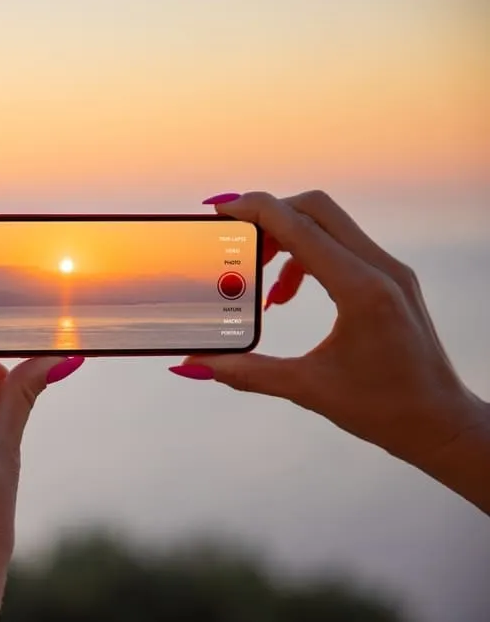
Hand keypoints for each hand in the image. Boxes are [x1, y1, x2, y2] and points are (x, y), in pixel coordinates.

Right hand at [173, 191, 489, 513]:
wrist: (440, 424)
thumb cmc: (383, 410)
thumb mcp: (305, 388)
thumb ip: (244, 372)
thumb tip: (192, 366)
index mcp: (361, 289)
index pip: (300, 226)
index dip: (254, 210)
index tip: (218, 210)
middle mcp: (381, 269)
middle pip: (315, 208)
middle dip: (269, 216)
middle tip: (235, 242)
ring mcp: (390, 271)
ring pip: (329, 224)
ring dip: (288, 238)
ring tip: (263, 282)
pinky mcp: (392, 279)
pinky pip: (342, 246)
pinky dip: (307, 255)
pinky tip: (288, 294)